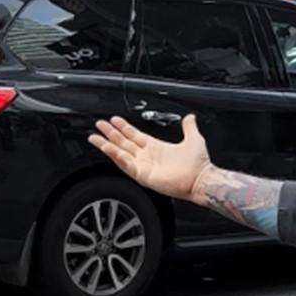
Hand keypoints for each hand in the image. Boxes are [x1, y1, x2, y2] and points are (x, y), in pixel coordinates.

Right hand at [90, 115, 214, 202]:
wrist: (201, 179)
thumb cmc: (198, 164)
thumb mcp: (193, 139)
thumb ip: (189, 127)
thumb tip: (190, 117)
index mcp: (156, 147)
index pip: (134, 135)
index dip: (123, 128)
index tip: (114, 120)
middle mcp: (148, 156)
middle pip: (123, 143)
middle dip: (110, 133)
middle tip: (99, 124)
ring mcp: (144, 166)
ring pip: (120, 153)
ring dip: (107, 145)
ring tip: (95, 137)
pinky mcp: (143, 175)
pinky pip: (125, 165)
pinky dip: (115, 156)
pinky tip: (107, 149)